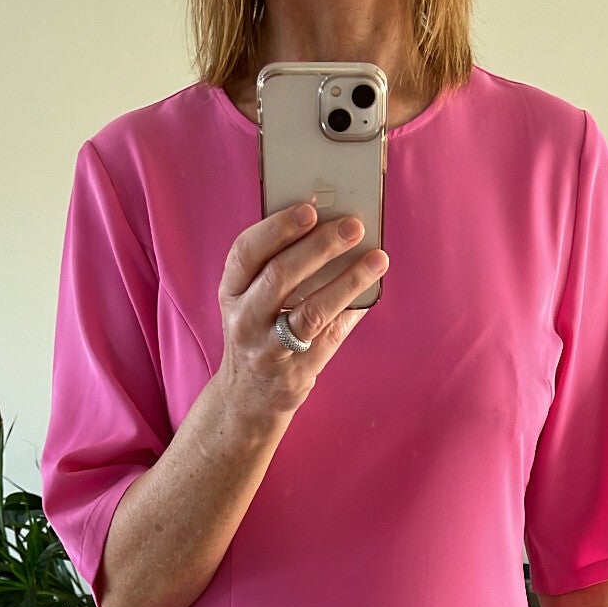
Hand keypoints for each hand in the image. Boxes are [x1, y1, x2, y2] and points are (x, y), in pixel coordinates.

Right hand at [217, 200, 388, 423]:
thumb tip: (335, 231)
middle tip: (353, 226)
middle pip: (280, 276)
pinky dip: (350, 311)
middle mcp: (244, 320)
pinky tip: (370, 291)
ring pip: (311, 311)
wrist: (246, 398)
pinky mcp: (295, 372)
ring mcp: (268, 349)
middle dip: (320, 247)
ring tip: (376, 259)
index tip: (309, 208)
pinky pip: (329, 338)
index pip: (247, 251)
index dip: (277, 227)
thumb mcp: (251, 301)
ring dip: (347, 281)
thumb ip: (281, 268)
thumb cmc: (258, 333)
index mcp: (231, 292)